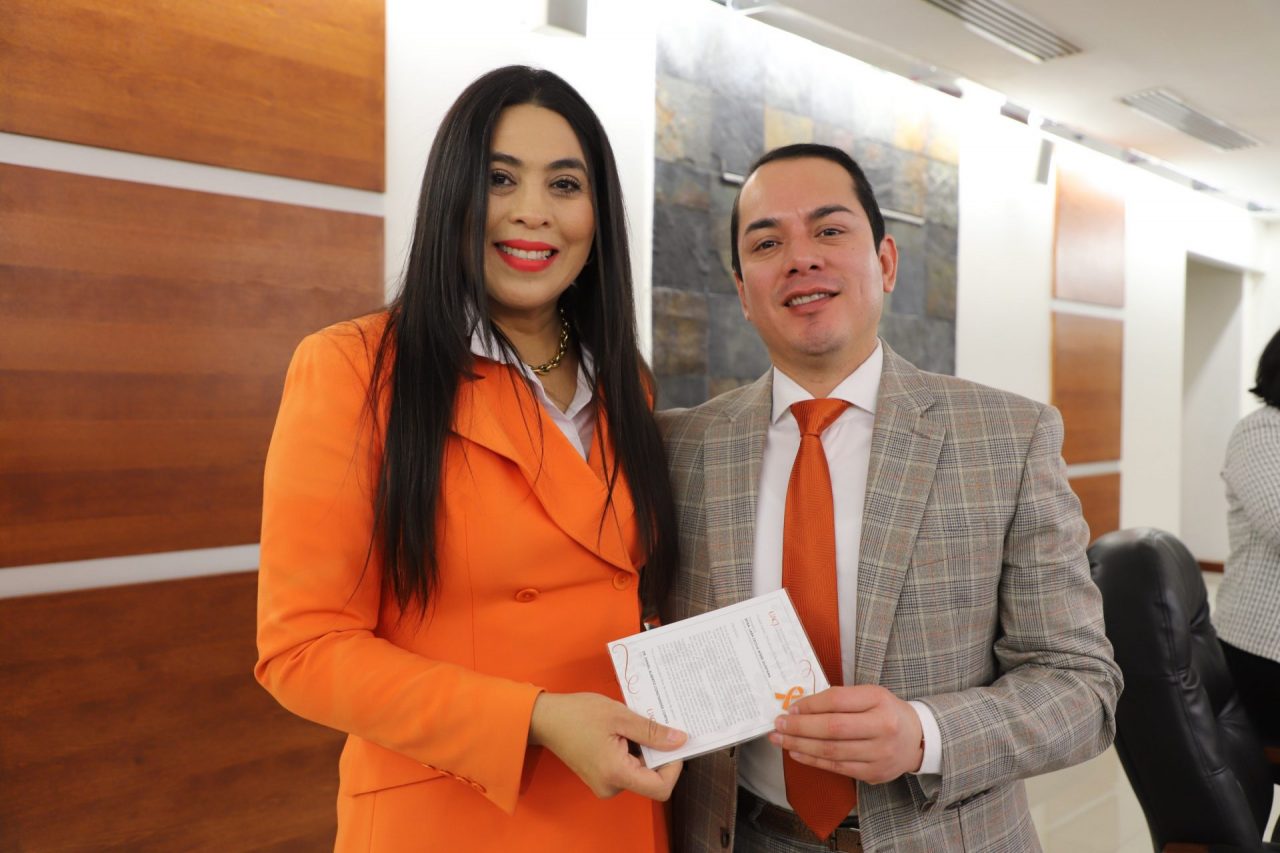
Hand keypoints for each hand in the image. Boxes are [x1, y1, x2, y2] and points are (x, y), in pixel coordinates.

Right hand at [528, 692, 686, 799]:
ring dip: (644, 749)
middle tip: (653, 724)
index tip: (673, 742)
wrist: (546, 718)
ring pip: (641, 772)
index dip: (674, 767)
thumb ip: (652, 732)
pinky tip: (624, 731)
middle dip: (658, 752)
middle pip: (651, 778)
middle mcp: (611, 786)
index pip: (660, 787)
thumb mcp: (620, 716)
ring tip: (632, 724)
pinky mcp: (602, 777)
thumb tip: (680, 741)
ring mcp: (605, 784)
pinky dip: (633, 751)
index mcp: (616, 774)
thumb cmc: (578, 714)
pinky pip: (628, 768)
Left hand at [769, 685, 923, 783]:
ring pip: (832, 751)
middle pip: (833, 728)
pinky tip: (798, 752)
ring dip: (800, 745)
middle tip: (778, 725)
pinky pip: (837, 767)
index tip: (790, 708)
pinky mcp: (874, 773)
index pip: (838, 701)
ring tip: (781, 739)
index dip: (810, 705)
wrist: (916, 738)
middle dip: (800, 727)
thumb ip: (840, 698)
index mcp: (879, 700)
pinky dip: (813, 760)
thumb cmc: (886, 712)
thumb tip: (801, 707)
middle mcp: (882, 727)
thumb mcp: (870, 695)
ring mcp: (879, 754)